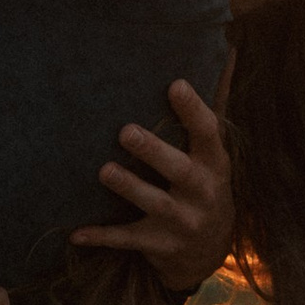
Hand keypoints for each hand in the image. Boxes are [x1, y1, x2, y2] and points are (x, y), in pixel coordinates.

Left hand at [72, 78, 233, 291]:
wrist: (208, 253)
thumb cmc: (205, 187)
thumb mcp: (214, 154)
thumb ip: (209, 109)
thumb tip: (228, 50)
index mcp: (215, 164)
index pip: (208, 133)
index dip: (193, 110)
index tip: (174, 84)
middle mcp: (202, 193)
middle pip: (180, 171)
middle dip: (154, 152)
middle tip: (126, 131)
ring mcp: (182, 222)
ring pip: (155, 205)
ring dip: (129, 188)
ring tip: (105, 170)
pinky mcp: (159, 244)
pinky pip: (129, 240)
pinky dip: (102, 237)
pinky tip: (75, 233)